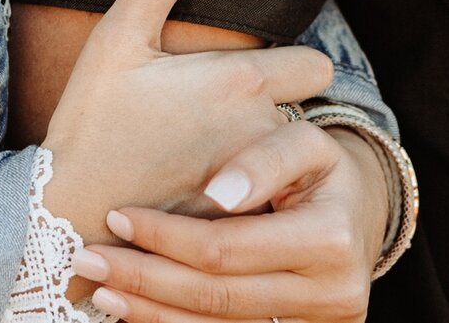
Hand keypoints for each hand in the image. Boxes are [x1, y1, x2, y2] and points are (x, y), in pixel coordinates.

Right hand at [40, 0, 335, 243]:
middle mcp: (261, 133)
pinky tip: (203, 191)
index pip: (315, 66)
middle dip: (278, 111)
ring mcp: (254, 186)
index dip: (292, 65)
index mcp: (241, 82)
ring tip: (206, 153)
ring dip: (262, 155)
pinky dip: (248, 197)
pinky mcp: (240, 228)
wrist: (65, 218)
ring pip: (284, 161)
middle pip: (302, 113)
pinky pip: (265, 203)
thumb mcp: (117, 38)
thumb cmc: (91, 122)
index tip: (258, 69)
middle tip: (225, 114)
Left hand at [73, 119, 390, 321]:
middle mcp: (329, 295)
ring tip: (101, 291)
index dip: (166, 238)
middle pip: (216, 297)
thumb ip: (266, 157)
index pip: (227, 249)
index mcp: (330, 241)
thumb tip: (218, 194)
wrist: (359, 214)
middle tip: (89, 259)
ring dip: (151, 313)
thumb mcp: (307, 142)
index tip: (116, 217)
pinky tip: (136, 311)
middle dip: (145, 280)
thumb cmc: (321, 171)